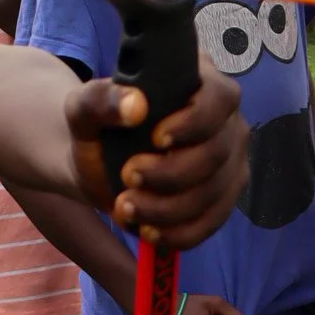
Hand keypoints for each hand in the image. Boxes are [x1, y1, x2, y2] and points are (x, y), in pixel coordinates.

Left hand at [68, 68, 247, 244]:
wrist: (98, 164)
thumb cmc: (98, 127)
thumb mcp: (84, 109)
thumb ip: (100, 99)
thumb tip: (135, 106)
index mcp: (200, 82)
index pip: (220, 98)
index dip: (195, 122)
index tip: (156, 139)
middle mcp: (226, 120)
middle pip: (217, 152)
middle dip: (170, 174)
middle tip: (127, 177)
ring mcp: (230, 160)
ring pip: (215, 192)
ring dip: (168, 209)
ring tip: (126, 207)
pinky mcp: (225, 196)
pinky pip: (213, 221)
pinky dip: (179, 233)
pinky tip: (148, 232)